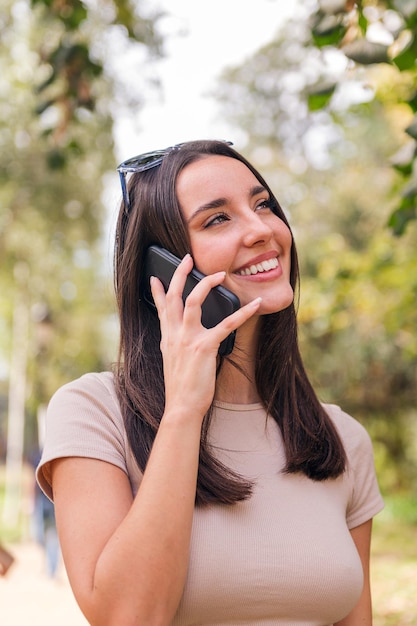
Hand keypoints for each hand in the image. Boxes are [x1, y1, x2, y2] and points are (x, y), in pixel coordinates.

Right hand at [150, 254, 260, 420]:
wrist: (182, 406)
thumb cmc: (181, 387)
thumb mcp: (172, 361)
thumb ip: (175, 345)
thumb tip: (182, 337)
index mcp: (167, 337)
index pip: (160, 307)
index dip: (157, 290)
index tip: (154, 276)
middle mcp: (174, 334)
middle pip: (174, 296)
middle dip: (180, 274)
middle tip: (187, 258)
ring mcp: (188, 338)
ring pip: (194, 300)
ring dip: (207, 283)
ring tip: (220, 274)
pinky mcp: (205, 346)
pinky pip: (227, 324)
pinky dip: (243, 313)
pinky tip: (255, 305)